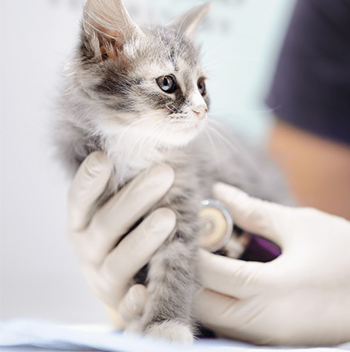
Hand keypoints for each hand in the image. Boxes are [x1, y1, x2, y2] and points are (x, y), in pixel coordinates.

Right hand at [66, 151, 175, 326]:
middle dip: (136, 198)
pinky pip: (127, 306)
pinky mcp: (123, 305)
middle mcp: (88, 250)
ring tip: (168, 217)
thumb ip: (132, 182)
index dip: (89, 180)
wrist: (134, 282)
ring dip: (143, 239)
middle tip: (165, 172)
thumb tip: (160, 143)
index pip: (79, 199)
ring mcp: (104, 279)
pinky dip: (133, 301)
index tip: (104, 158)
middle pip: (107, 223)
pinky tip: (144, 291)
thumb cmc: (132, 230)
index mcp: (82, 223)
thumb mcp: (126, 207)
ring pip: (120, 261)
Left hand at [194, 183, 349, 345]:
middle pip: (200, 306)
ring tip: (214, 255)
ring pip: (215, 320)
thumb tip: (220, 193)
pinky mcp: (279, 343)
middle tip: (194, 241)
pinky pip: (236, 326)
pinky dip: (226, 303)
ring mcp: (271, 339)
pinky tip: (234, 276)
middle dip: (190, 274)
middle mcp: (265, 324)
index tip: (186, 222)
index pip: (206, 274)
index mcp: (271, 291)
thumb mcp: (303, 225)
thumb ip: (254, 212)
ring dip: (206, 291)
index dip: (190, 246)